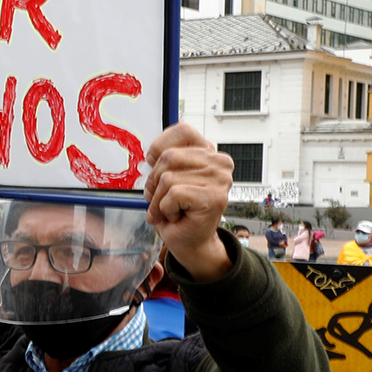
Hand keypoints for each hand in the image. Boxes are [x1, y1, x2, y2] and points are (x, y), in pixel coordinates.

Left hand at [143, 123, 232, 282]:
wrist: (189, 241)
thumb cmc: (176, 209)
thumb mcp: (166, 176)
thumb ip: (163, 158)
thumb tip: (152, 153)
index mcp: (208, 152)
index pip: (182, 130)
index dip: (159, 147)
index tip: (154, 164)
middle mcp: (219, 163)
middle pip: (167, 157)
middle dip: (154, 181)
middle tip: (161, 198)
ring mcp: (220, 180)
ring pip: (167, 177)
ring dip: (158, 199)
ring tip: (170, 209)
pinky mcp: (214, 197)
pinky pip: (172, 194)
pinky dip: (165, 209)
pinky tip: (177, 215)